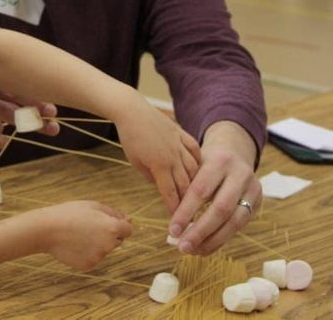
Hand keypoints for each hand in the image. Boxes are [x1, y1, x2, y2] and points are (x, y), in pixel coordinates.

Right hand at [36, 201, 131, 270]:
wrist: (47, 230)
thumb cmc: (70, 213)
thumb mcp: (93, 206)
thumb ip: (114, 213)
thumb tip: (129, 220)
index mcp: (112, 228)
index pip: (128, 230)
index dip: (119, 224)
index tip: (106, 221)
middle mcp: (109, 245)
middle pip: (117, 240)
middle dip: (108, 234)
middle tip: (88, 226)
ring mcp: (99, 257)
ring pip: (104, 249)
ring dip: (97, 243)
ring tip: (77, 234)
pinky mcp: (89, 265)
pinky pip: (93, 257)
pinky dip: (86, 252)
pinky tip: (74, 244)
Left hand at [113, 99, 201, 214]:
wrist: (132, 111)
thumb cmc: (130, 137)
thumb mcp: (136, 162)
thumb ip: (150, 176)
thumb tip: (162, 186)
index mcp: (159, 165)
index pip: (171, 192)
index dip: (176, 208)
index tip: (180, 221)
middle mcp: (173, 156)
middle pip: (186, 183)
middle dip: (188, 200)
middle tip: (192, 212)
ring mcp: (179, 144)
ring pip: (194, 168)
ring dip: (196, 182)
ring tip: (199, 195)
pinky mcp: (182, 134)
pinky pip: (196, 150)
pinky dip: (199, 161)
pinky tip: (202, 169)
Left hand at [167, 121, 259, 254]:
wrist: (234, 152)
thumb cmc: (205, 163)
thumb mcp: (194, 165)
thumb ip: (185, 188)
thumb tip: (173, 226)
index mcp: (219, 161)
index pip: (201, 190)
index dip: (186, 213)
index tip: (172, 231)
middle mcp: (240, 174)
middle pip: (221, 209)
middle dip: (200, 231)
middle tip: (182, 247)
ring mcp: (252, 189)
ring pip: (234, 222)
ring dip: (212, 241)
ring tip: (193, 251)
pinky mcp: (258, 202)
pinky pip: (240, 226)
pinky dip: (221, 239)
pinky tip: (205, 247)